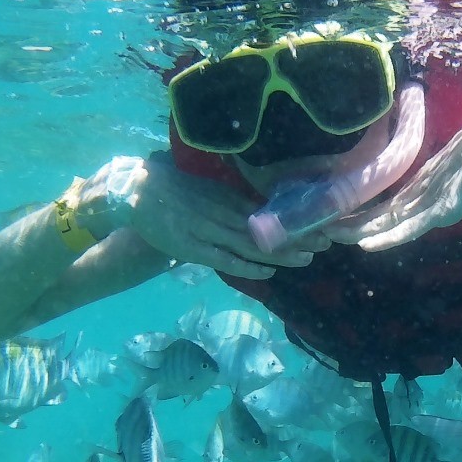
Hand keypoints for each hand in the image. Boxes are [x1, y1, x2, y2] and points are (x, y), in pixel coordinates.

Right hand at [122, 159, 329, 278]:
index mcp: (227, 196)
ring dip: (280, 253)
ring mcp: (208, 231)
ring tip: (306, 258)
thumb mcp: (209, 189)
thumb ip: (233, 200)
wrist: (136, 191)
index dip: (294, 219)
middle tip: (325, 242)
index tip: (320, 222)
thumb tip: (262, 210)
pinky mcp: (193, 248)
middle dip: (297, 236)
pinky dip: (248, 267)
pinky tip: (269, 272)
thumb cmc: (175, 190)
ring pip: (251, 245)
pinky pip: (225, 260)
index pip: (268, 210)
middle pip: (266, 228)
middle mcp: (222, 212)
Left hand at [326, 110, 461, 250]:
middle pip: (378, 215)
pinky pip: (407, 228)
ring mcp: (425, 203)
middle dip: (351, 224)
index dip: (366, 220)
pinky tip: (365, 246)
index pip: (388, 210)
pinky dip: (387, 237)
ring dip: (357, 230)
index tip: (344, 228)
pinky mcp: (438, 209)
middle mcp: (418, 198)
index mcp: (422, 194)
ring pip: (384, 222)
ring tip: (329, 233)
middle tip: (320, 228)